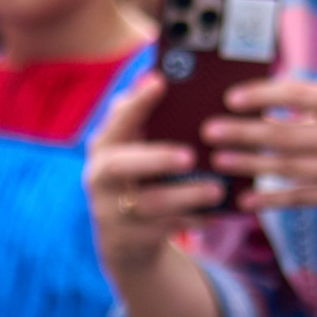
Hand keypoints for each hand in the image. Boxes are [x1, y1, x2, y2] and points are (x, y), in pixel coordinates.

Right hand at [83, 74, 226, 280]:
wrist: (124, 239)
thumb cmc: (139, 178)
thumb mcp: (134, 149)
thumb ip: (144, 119)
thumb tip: (159, 76)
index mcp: (105, 145)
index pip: (117, 119)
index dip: (136, 102)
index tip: (160, 82)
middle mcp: (100, 176)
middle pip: (120, 166)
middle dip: (155, 158)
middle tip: (189, 156)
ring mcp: (112, 210)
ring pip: (148, 203)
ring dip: (184, 196)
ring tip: (217, 190)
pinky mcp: (130, 238)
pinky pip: (165, 229)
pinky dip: (192, 220)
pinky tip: (215, 214)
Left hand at [207, 77, 316, 211]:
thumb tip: (267, 109)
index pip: (299, 97)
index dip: (262, 96)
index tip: (232, 98)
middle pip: (286, 135)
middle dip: (245, 134)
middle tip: (210, 131)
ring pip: (288, 168)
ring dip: (250, 165)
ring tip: (219, 160)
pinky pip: (302, 198)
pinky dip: (271, 199)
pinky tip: (245, 199)